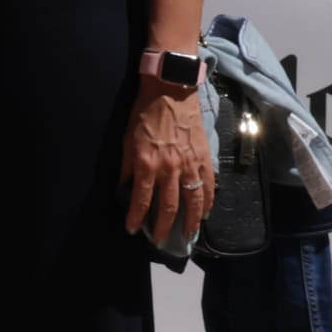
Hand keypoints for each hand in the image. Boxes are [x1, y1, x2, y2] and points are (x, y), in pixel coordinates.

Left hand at [122, 79, 215, 249]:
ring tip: (187, 235)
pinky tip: (205, 213)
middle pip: (170, 206)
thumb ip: (127, 166)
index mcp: (147, 164)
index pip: (141, 199)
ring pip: (194, 201)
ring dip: (190, 221)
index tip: (133, 230)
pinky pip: (209, 185)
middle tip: (161, 241)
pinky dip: (208, 202)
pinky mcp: (205, 158)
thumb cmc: (144, 113)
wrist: (171, 90)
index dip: (137, 217)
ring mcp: (190, 164)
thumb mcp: (126, 139)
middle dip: (164, 227)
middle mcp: (170, 168)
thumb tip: (123, 188)